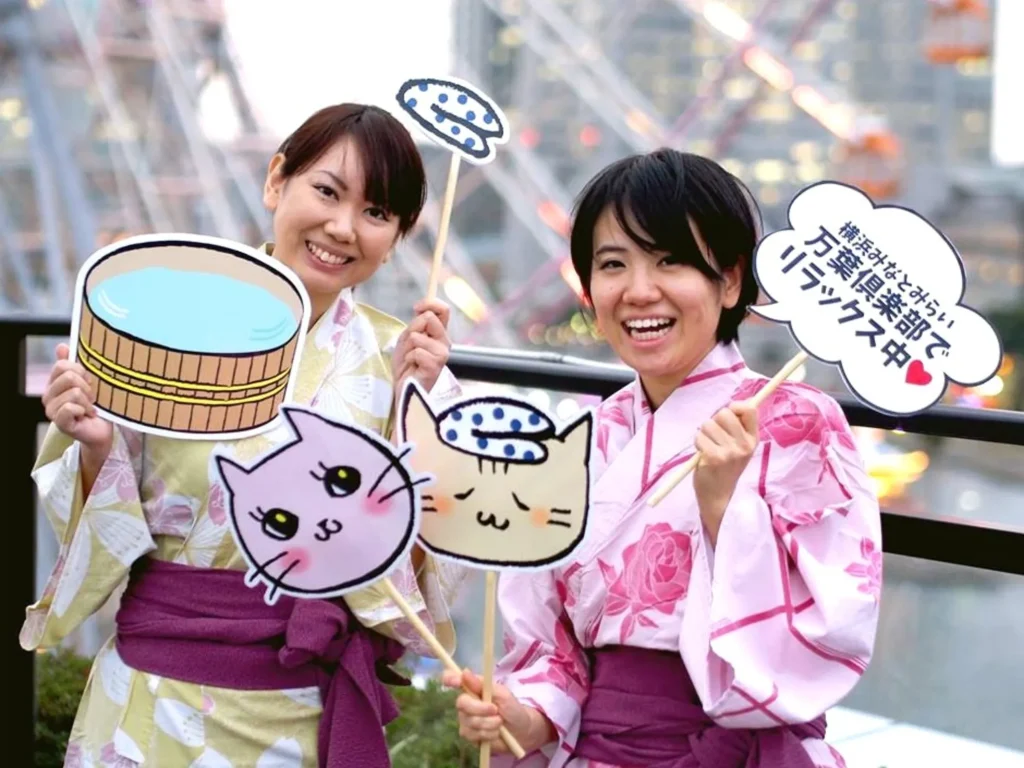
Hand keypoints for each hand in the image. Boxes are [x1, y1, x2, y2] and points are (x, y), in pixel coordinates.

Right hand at [42, 344, 112, 453]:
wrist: (102, 429)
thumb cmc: (96, 405)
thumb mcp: (88, 381)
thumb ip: (74, 365)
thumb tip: (61, 346)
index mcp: (53, 383)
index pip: (62, 365)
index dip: (81, 371)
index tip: (90, 382)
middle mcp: (48, 396)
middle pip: (69, 377)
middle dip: (87, 386)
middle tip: (91, 397)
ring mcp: (51, 410)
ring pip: (74, 392)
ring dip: (88, 401)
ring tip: (90, 408)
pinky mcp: (59, 422)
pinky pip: (71, 408)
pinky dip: (84, 410)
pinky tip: (86, 416)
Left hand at [392, 298, 451, 394]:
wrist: (404, 387)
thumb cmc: (406, 364)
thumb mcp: (407, 339)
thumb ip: (416, 325)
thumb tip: (423, 310)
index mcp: (438, 334)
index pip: (443, 310)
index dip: (430, 303)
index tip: (416, 308)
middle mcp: (444, 342)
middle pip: (429, 318)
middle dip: (412, 329)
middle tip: (409, 346)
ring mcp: (442, 355)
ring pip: (418, 337)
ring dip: (407, 347)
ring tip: (410, 359)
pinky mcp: (435, 367)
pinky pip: (416, 352)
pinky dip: (408, 358)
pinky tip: (413, 367)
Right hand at [442, 668, 554, 754]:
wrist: (521, 731)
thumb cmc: (511, 708)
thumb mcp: (502, 693)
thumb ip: (483, 685)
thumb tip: (464, 672)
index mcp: (472, 688)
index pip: (452, 679)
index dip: (449, 678)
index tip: (457, 682)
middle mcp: (465, 703)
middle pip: (461, 703)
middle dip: (480, 709)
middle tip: (496, 710)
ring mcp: (465, 720)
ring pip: (469, 721)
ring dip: (488, 723)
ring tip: (499, 723)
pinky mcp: (469, 735)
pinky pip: (473, 735)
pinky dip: (488, 734)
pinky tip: (495, 733)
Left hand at [693, 400, 758, 543]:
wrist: (719, 495)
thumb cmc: (727, 466)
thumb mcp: (740, 446)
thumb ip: (741, 425)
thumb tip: (744, 401)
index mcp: (753, 439)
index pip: (750, 409)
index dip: (735, 407)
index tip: (729, 414)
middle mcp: (744, 445)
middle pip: (724, 413)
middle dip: (715, 420)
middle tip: (715, 436)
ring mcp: (730, 452)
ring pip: (708, 424)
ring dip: (703, 433)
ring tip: (709, 447)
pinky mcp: (714, 458)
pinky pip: (699, 436)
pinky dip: (697, 443)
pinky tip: (703, 454)